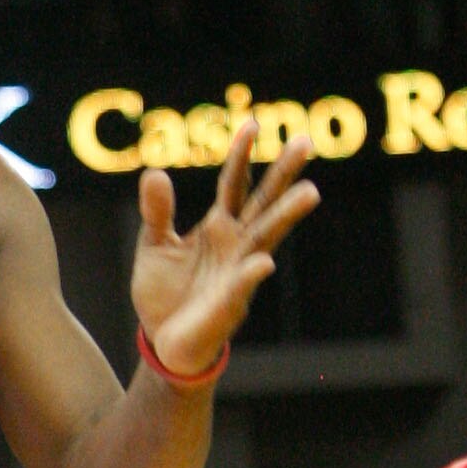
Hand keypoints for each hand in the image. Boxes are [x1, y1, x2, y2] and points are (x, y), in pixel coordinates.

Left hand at [131, 125, 318, 381]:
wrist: (164, 344)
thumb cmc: (164, 294)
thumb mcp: (154, 245)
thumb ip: (158, 212)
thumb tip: (154, 172)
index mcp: (219, 227)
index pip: (235, 183)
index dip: (241, 154)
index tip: (252, 123)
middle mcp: (236, 245)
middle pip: (265, 202)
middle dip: (285, 173)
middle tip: (307, 141)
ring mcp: (238, 273)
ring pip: (267, 239)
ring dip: (287, 216)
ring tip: (312, 192)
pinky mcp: (229, 304)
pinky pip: (243, 286)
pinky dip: (251, 274)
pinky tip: (264, 263)